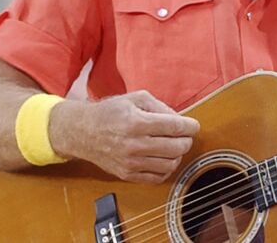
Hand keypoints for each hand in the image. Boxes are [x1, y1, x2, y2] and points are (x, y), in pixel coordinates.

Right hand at [58, 91, 199, 183]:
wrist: (82, 132)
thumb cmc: (110, 112)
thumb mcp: (135, 98)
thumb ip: (160, 106)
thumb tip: (180, 120)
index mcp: (136, 122)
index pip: (175, 127)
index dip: (190, 126)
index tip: (194, 126)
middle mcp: (133, 144)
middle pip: (176, 147)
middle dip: (187, 141)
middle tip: (186, 136)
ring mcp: (130, 162)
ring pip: (169, 164)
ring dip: (178, 155)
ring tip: (175, 146)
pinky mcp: (126, 174)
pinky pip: (156, 178)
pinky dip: (166, 169)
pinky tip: (164, 159)